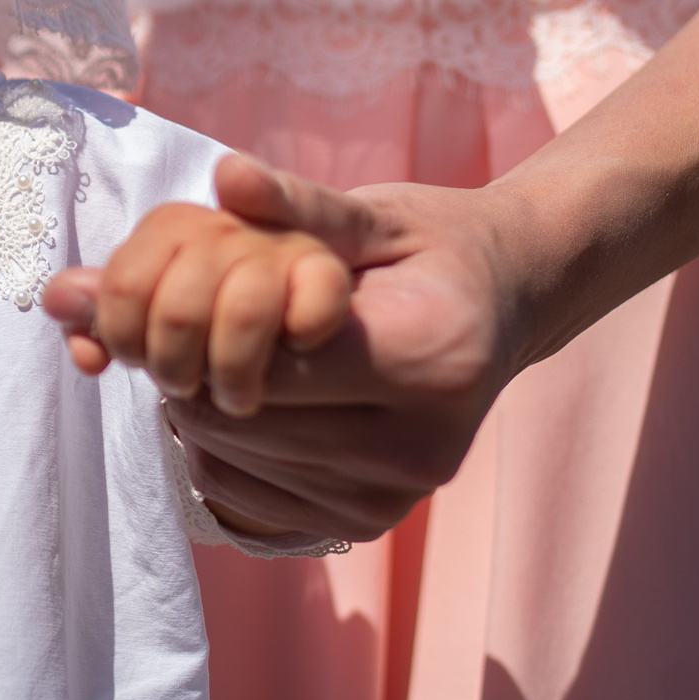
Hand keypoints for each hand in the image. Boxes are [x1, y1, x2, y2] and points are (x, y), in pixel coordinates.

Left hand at [46, 155, 531, 541]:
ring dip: (198, 404)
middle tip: (203, 316)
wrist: (503, 312)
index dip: (210, 322)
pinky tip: (247, 395)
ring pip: (226, 460)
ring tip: (230, 351)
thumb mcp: (374, 214)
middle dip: (195, 362)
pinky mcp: (365, 523)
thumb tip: (228, 176)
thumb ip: (297, 203)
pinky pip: (240, 496)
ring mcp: (393, 497)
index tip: (206, 285)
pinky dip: (217, 444)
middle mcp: (421, 447)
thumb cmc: (432, 252)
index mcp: (430, 358)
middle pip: (239, 417)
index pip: (270, 361)